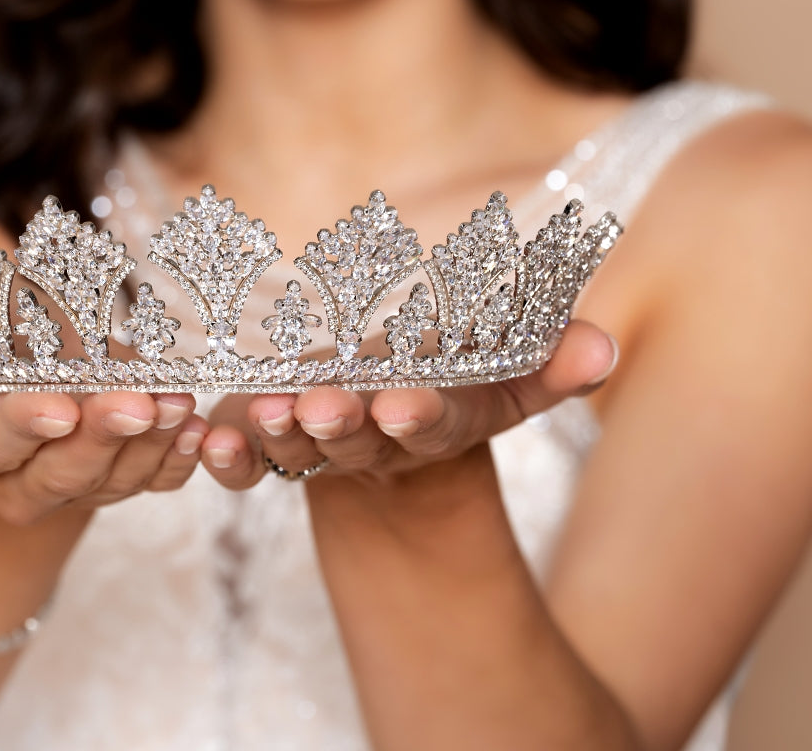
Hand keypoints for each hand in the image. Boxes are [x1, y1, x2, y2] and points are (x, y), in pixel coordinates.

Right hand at [0, 312, 210, 524]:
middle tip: (137, 402)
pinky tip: (198, 428)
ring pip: (113, 479)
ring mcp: (72, 485)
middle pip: (60, 474)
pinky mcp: (117, 476)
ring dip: (151, 444)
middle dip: (101, 438)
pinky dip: (177, 459)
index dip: (22, 426)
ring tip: (179, 403)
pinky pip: (151, 482)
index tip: (59, 406)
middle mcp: (13, 480)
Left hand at [198, 319, 619, 488]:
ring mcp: (318, 448)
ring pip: (298, 450)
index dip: (420, 416)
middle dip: (341, 423)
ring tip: (266, 413)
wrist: (389, 414)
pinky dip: (226, 456)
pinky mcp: (266, 446)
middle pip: (360, 437)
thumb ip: (555, 359)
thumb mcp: (510, 369)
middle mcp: (377, 439)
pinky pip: (244, 462)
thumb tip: (604, 348)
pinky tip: (208, 438)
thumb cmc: (456, 376)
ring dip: (279, 436)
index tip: (402, 404)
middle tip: (320, 407)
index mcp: (438, 418)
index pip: (435, 422)